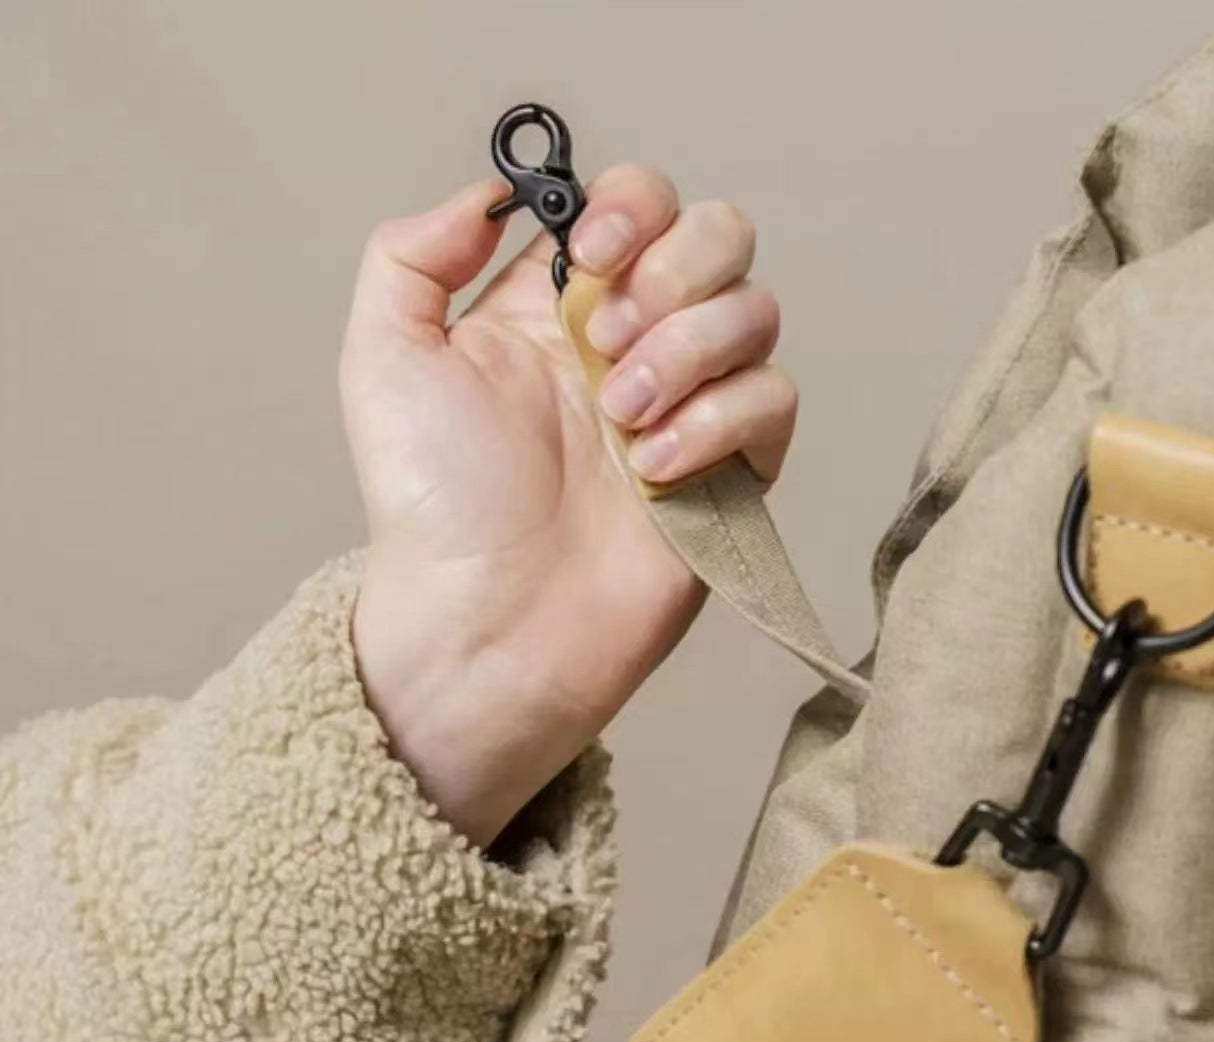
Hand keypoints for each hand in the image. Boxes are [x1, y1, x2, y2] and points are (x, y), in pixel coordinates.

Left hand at [342, 166, 794, 844]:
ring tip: (620, 418)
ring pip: (756, 309)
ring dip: (688, 350)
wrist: (487, 622)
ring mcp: (689, 401)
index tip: (590, 255)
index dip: (631, 208)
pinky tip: (653, 472)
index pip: (637, 202)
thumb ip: (412, 255)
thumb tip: (492, 194)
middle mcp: (632, 339)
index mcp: (556, 304)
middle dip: (673, 272)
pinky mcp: (733, 466)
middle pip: (720, 235)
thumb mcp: (385, 360)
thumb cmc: (433, 503)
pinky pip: (774, 399)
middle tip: (601, 344)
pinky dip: (719, 422)